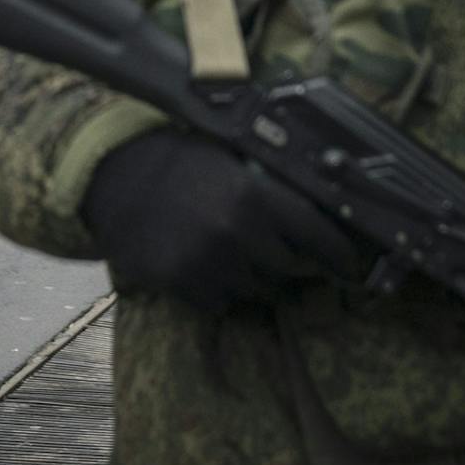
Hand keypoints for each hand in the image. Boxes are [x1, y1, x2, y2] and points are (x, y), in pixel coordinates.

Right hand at [80, 130, 359, 311]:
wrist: (114, 174)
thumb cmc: (179, 161)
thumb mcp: (231, 161)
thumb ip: (272, 190)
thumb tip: (324, 215)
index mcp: (255, 195)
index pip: (318, 236)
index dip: (339, 254)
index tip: (351, 266)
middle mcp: (236, 232)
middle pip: (288, 270)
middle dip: (285, 262)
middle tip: (271, 250)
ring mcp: (208, 262)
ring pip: (256, 291)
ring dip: (251, 278)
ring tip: (230, 253)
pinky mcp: (181, 284)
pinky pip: (220, 303)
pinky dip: (218, 290)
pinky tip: (201, 264)